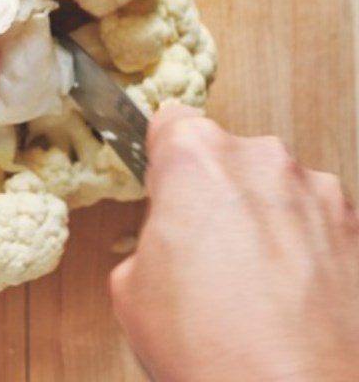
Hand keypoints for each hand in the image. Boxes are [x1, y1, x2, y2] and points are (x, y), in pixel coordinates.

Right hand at [110, 105, 358, 381]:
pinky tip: (291, 295)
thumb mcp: (130, 289)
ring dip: (262, 218)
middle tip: (203, 250)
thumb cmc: (214, 346)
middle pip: (225, 156)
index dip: (163, 156)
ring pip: (273, 187)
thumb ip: (149, 238)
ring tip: (253, 283)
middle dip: (214, 193)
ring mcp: (315, 190)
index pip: (170, 121)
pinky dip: (304, 244)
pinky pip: (316, 220)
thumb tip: (167, 246)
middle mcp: (259, 158)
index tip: (164, 181)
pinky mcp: (356, 226)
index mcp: (194, 158)